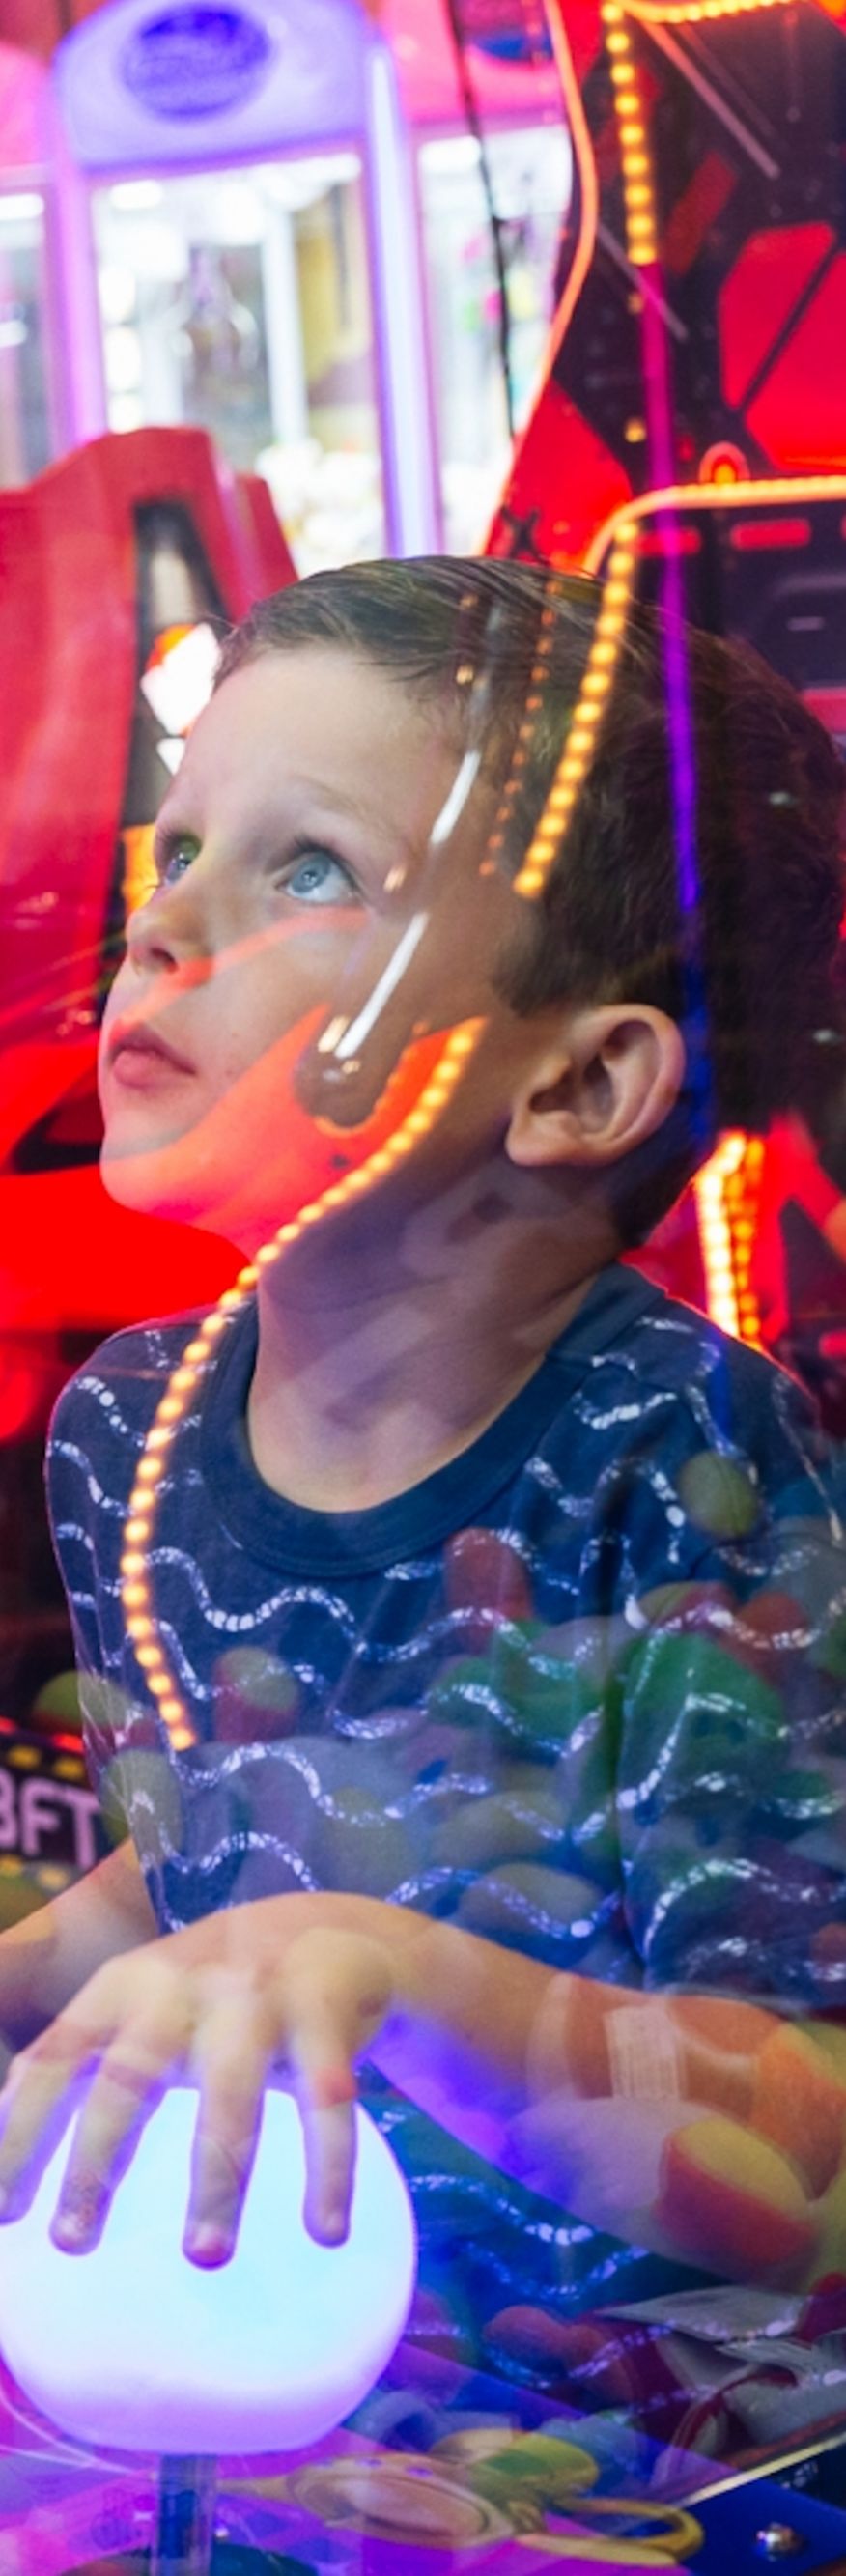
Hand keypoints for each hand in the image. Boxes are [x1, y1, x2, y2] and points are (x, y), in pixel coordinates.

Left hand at [0, 1899, 392, 2264]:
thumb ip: (82, 2055)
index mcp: (123, 1987)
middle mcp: (181, 1986)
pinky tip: (325, 2232)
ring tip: (204, 2257)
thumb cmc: (211, 1993)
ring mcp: (256, 1997)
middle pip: (129, 2077)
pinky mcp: (324, 2014)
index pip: (56, 2057)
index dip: (23, 2132)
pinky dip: (327, 2169)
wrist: (328, 1930)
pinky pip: (326, 2100)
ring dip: (216, 2180)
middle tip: (70, 2244)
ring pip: (229, 2095)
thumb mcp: (138, 2003)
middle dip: (96, 2163)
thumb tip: (1, 2130)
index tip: (4, 2214)